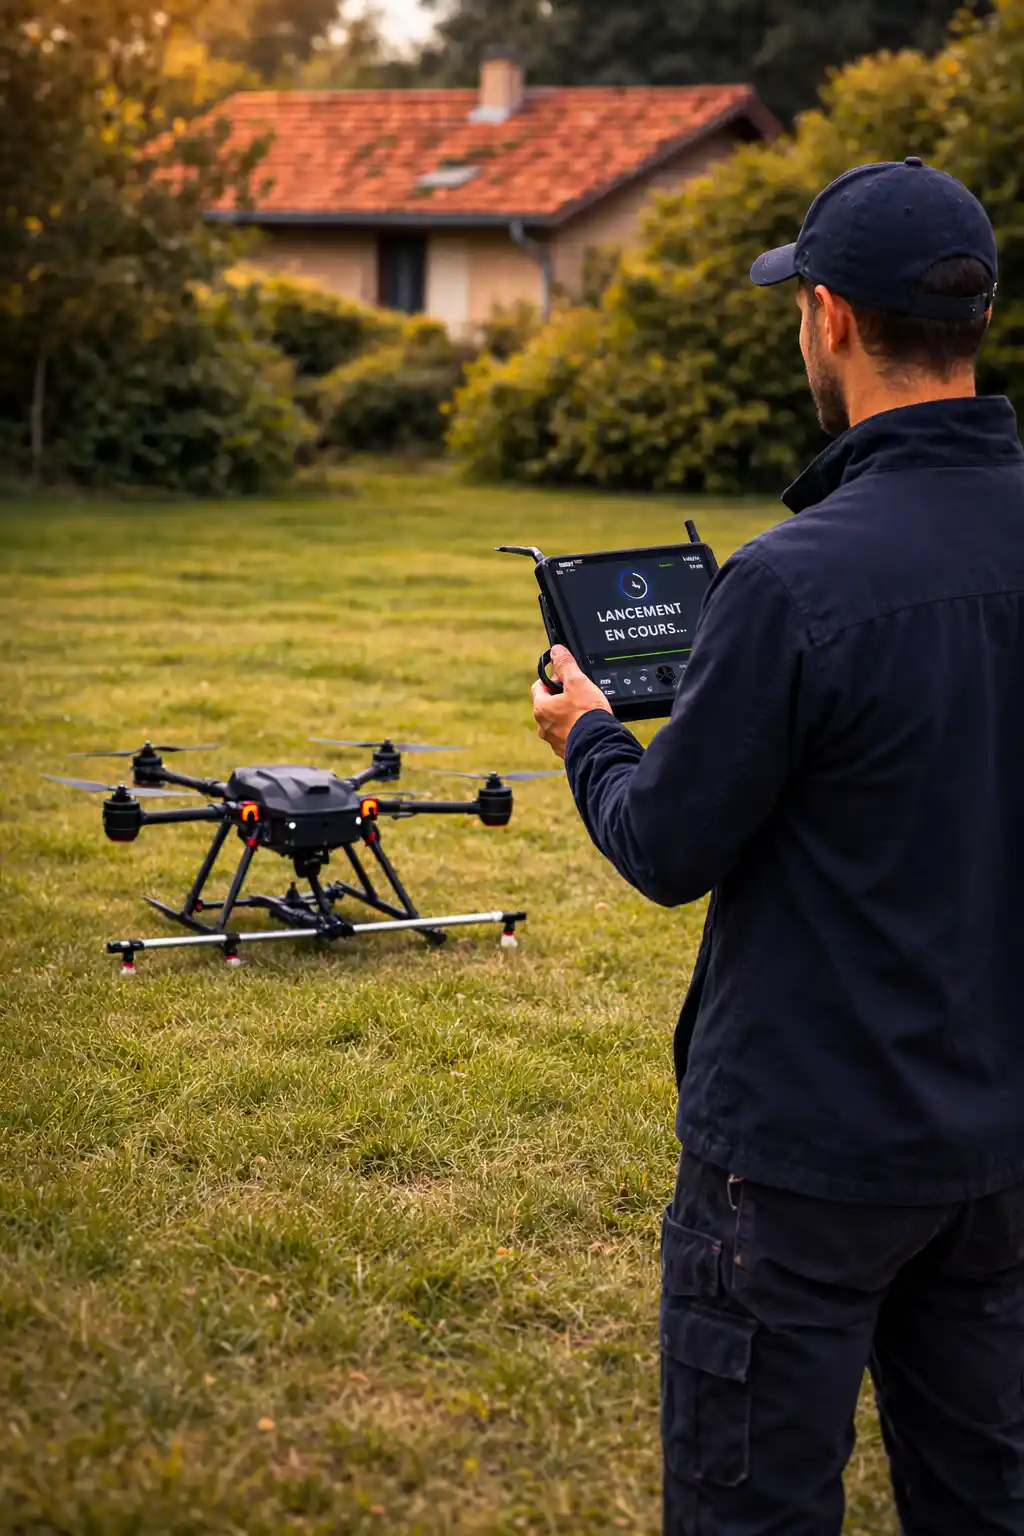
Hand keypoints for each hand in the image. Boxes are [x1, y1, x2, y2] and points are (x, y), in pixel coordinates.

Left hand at [531, 645, 612, 759]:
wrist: (599, 746)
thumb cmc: (586, 715)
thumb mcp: (577, 682)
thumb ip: (566, 665)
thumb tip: (557, 651)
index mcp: (541, 708)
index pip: (539, 687)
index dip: (552, 679)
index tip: (565, 678)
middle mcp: (543, 727)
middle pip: (548, 705)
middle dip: (561, 698)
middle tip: (578, 694)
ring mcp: (554, 741)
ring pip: (558, 722)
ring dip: (568, 716)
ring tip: (585, 712)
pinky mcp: (567, 751)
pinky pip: (568, 737)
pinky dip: (575, 731)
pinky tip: (587, 727)